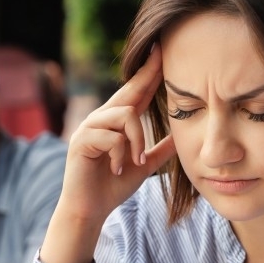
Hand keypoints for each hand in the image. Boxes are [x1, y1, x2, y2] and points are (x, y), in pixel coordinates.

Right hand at [59, 46, 175, 223]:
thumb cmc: (112, 187)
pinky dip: (120, 154)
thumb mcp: (144, 166)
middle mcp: (101, 120)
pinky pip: (111, 137)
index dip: (149, 73)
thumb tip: (182, 137)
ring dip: (136, 140)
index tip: (162, 53)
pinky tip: (117, 169)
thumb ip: (160, 150)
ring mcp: (89, 128)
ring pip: (125, 115)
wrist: (89, 209)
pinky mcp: (81, 141)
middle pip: (128, 91)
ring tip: (136, 162)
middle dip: (146, 73)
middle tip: (161, 53)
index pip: (136, 93)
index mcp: (116, 123)